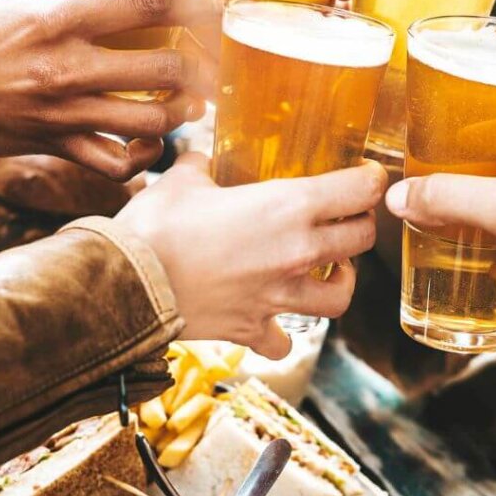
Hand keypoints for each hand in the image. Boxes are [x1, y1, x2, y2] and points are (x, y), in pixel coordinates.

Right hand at [0, 0, 221, 178]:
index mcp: (57, 20)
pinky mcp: (56, 146)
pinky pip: (116, 164)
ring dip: (182, 110)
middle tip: (209, 56)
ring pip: (152, 121)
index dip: (194, 0)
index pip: (146, 3)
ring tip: (189, 98)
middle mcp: (68, 68)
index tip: (215, 2)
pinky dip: (142, 157)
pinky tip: (149, 140)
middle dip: (200, 62)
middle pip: (166, 68)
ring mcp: (64, 113)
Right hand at [112, 155, 386, 357]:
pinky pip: (284, 340)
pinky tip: (272, 319)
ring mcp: (279, 296)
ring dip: (341, 279)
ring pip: (342, 296)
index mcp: (289, 206)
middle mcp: (297, 252)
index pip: (360, 190)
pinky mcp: (254, 329)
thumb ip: (202, 165)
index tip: (368, 176)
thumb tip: (200, 155)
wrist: (124, 287)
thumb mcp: (183, 180)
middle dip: (360, 224)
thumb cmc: (155, 225)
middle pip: (362, 239)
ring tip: (328, 269)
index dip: (371, 180)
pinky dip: (283, 333)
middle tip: (346, 216)